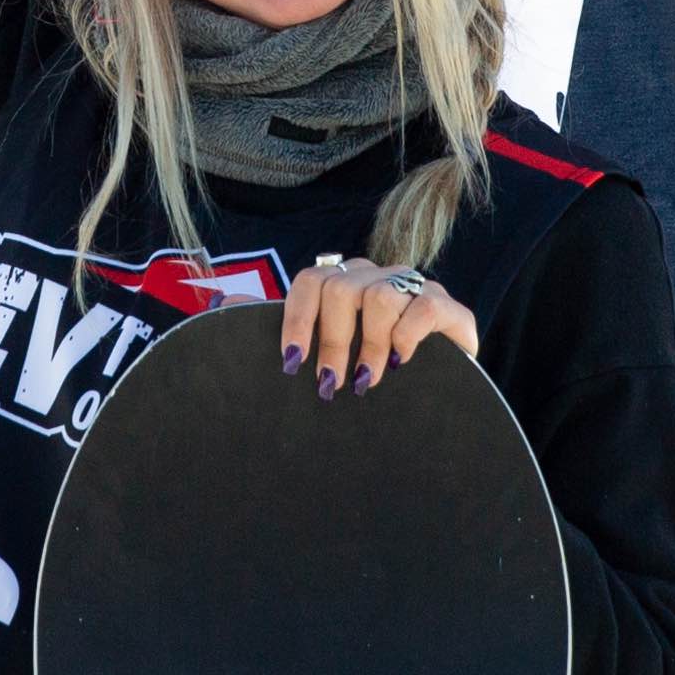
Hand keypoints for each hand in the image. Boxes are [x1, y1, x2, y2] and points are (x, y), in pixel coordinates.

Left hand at [278, 257, 476, 397]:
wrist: (436, 397)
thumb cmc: (368, 371)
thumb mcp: (321, 351)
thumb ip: (277, 325)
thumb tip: (224, 303)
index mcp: (345, 282)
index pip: (311, 281)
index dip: (297, 319)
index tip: (292, 362)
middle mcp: (378, 277)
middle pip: (341, 289)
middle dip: (331, 342)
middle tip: (330, 384)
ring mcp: (416, 289)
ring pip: (380, 296)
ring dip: (368, 346)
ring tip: (365, 381)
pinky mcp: (450, 309)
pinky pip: (424, 307)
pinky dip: (407, 337)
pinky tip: (400, 361)